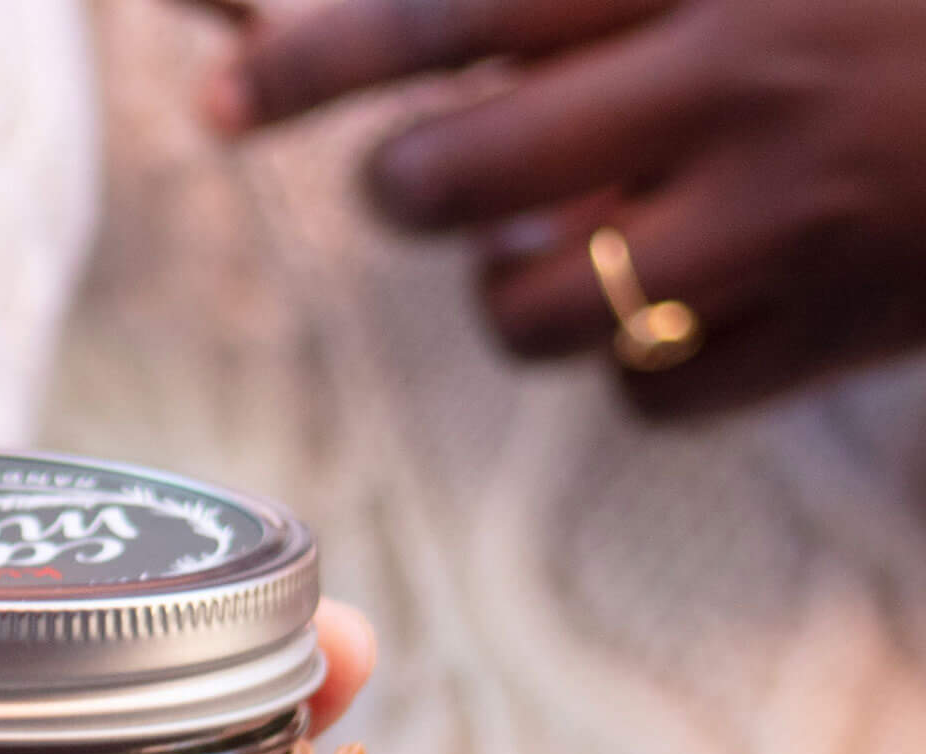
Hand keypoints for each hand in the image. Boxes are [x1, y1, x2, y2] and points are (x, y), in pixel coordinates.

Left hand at [201, 0, 925, 418]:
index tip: (217, 96)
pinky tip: (687, 302)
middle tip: (425, 176)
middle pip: (452, 190)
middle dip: (411, 190)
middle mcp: (723, 93)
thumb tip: (458, 48)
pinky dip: (636, 362)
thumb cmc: (903, 2)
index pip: (451, 13)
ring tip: (585, 235)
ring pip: (529, 315)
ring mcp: (772, 231)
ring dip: (521, 286)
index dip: (315, 61)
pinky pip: (642, 395)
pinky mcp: (818, 338)